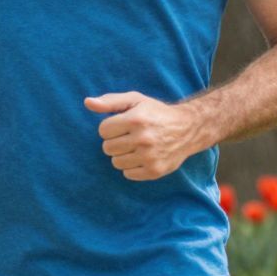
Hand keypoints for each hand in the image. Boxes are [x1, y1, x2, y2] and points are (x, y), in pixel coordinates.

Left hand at [86, 92, 203, 180]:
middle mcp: (144, 138)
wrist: (188, 128)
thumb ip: (110, 101)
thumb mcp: (135, 100)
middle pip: (107, 148)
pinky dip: (132, 167)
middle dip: (115, 142)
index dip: (110, 128)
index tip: (122, 125)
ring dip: (122, 155)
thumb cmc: (156, 113)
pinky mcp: (155, 171)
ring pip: (116, 162)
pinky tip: (143, 157)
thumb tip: (87, 102)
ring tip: (136, 147)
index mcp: (137, 119)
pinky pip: (128, 174)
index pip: (103, 130)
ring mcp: (150, 156)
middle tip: (130, 137)